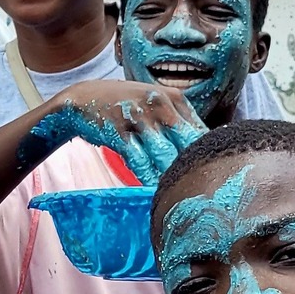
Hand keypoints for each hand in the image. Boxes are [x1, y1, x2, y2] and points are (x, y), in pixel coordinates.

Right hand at [16, 80, 204, 187]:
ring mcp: (138, 118)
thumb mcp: (156, 103)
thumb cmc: (126, 106)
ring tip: (181, 195)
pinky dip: (148, 177)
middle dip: (193, 167)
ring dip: (172, 176)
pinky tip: (155, 190)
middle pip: (186, 143)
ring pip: (164, 154)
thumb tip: (204, 149)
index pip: (200, 131)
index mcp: (174, 98)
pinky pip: (138, 160)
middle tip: (203, 192)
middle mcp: (159, 105)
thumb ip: (179, 122)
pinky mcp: (118, 133)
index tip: (211, 175)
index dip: (207, 156)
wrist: (83, 98)